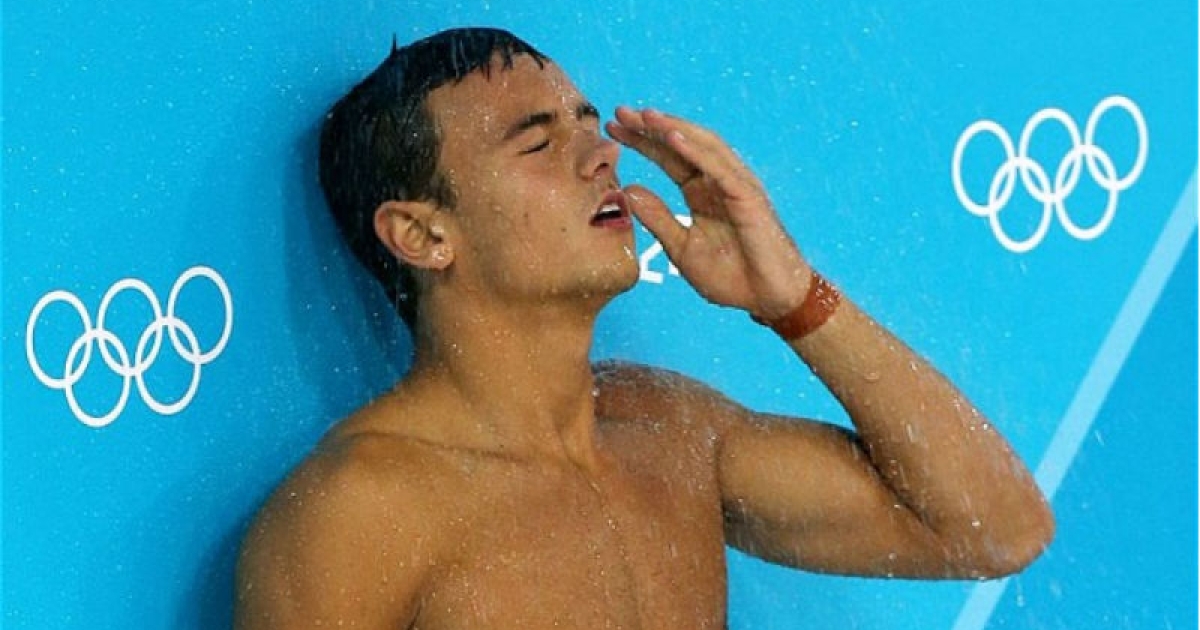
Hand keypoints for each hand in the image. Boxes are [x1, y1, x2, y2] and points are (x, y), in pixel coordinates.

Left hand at [605, 107, 811, 318]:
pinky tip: (672, 137)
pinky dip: (696, 151)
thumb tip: (627, 190)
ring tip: (644, 116)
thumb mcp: (681, 248)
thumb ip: (657, 219)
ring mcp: (735, 185)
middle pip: (682, 144)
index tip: (612, 128)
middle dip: (651, 128)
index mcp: (700, 193)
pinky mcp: (748, 197)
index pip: (668, 158)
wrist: (767, 299)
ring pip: (702, 147)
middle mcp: (718, 182)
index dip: (642, 142)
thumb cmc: (730, 277)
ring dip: (672, 129)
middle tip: (619, 112)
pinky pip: (719, 168)